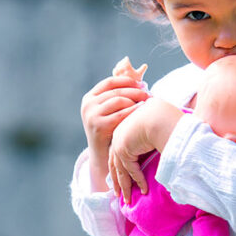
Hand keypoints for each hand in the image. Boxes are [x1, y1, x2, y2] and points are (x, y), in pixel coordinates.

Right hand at [81, 75, 149, 190]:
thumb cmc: (110, 129)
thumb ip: (117, 96)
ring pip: (118, 100)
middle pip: (115, 91)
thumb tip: (139, 81)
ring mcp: (91, 115)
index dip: (126, 81)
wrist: (102, 155)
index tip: (141, 83)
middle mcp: (88, 105)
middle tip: (148, 93)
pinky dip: (133, 110)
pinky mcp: (99, 126)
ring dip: (135, 99)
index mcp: (89, 98)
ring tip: (146, 102)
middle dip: (134, 91)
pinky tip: (142, 110)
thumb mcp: (108, 111)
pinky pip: (121, 114)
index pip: (109, 82)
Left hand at [108, 98, 183, 202]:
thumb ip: (152, 133)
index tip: (121, 176)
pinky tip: (144, 190)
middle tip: (118, 193)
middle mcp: (119, 135)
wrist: (160, 116)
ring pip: (120, 170)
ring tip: (128, 199)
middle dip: (117, 179)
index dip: (120, 164)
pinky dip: (138, 182)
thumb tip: (156, 140)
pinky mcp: (123, 151)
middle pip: (115, 161)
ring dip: (125, 186)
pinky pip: (131, 171)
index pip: (118, 149)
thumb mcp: (155, 125)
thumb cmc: (164, 117)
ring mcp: (119, 143)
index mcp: (124, 127)